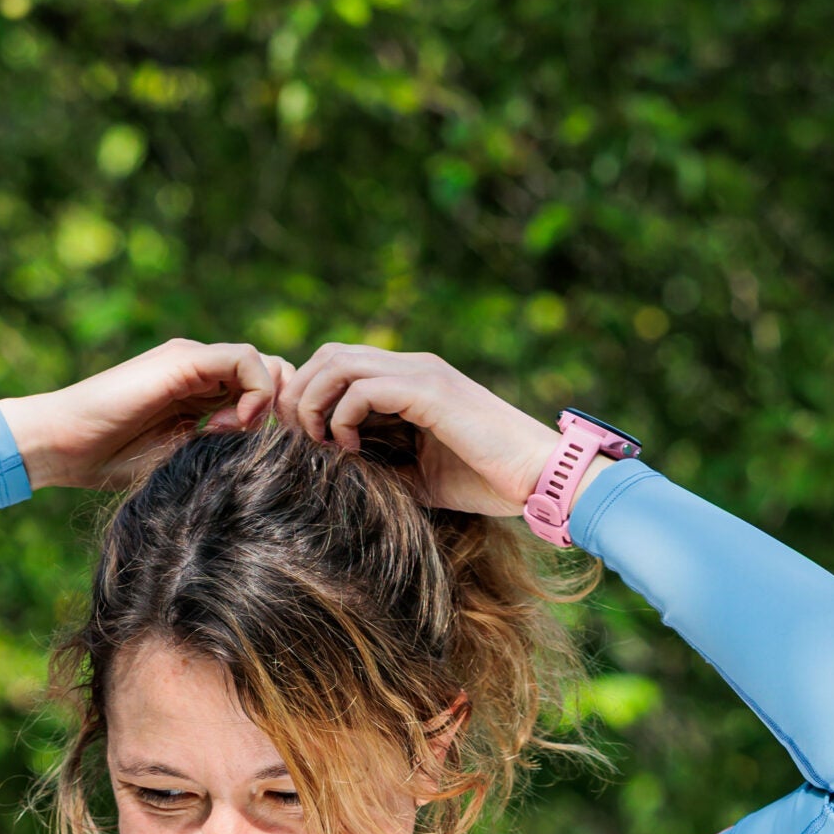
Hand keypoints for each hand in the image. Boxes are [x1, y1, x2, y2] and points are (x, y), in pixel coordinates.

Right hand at [0, 340, 289, 491]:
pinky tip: (237, 424)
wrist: (63, 445)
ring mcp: (193, 361)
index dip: (274, 420)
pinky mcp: (184, 360)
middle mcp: (200, 371)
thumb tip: (263, 465)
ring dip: (269, 400)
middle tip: (264, 445)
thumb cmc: (110, 463)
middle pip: (271, 372)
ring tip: (246, 435)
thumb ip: (217, 454)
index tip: (261, 455)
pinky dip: (256, 389)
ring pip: (263, 362)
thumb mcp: (179, 462)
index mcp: (200, 394)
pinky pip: (244, 358)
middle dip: (280, 408)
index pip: (261, 392)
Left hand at [278, 345, 567, 517]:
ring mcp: (422, 375)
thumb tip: (338, 476)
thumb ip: (383, 466)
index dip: (308, 394)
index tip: (299, 438)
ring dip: (314, 401)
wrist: (538, 475)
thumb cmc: (487, 479)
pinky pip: (365, 388)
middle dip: (300, 393)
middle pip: (330, 353)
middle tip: (296, 438)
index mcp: (410, 381)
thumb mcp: (420, 476)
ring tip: (314, 441)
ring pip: (339, 361)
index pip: (340, 364)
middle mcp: (413, 367)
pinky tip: (346, 448)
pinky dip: (342, 417)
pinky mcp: (430, 392)